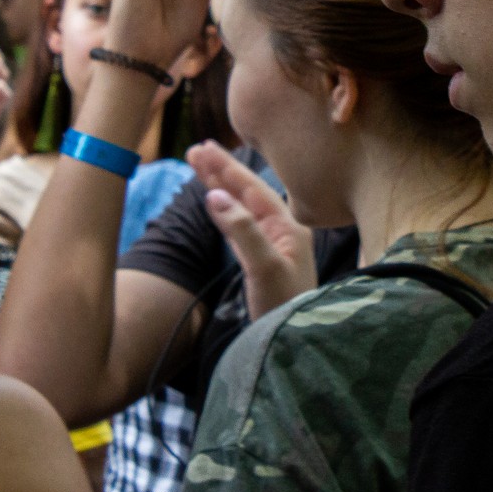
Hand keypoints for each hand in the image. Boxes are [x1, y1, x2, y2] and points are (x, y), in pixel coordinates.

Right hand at [187, 139, 316, 319]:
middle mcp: (282, 231)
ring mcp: (272, 245)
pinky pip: (240, 227)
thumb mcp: (265, 266)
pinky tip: (215, 201)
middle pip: (247, 193)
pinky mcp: (261, 261)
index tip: (204, 148)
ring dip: (220, 187)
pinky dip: (225, 211)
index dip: (228, 168)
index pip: (253, 189)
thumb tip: (215, 195)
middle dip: (221, 171)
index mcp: (289, 226)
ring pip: (241, 208)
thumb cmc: (286, 307)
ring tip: (199, 166)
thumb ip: (242, 230)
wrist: (297, 343)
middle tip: (196, 150)